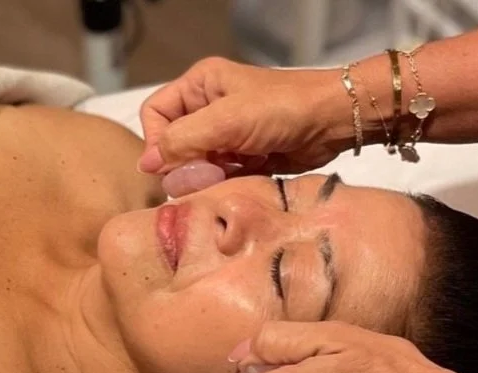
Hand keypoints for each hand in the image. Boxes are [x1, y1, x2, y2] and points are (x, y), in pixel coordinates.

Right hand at [138, 57, 351, 177]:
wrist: (332, 121)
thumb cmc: (281, 110)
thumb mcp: (225, 120)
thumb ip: (181, 141)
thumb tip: (145, 165)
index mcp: (199, 86)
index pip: (156, 114)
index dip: (157, 142)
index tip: (170, 167)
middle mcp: (207, 107)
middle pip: (173, 144)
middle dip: (184, 164)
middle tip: (206, 174)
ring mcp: (225, 134)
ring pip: (194, 164)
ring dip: (206, 176)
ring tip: (228, 176)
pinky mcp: (241, 156)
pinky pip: (217, 175)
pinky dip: (223, 182)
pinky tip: (242, 178)